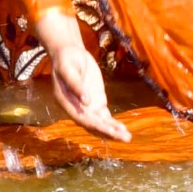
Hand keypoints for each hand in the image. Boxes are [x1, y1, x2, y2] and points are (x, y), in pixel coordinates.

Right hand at [34, 15, 128, 141]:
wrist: (69, 53)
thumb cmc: (65, 59)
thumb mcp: (67, 68)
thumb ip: (75, 84)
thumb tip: (86, 102)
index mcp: (65, 102)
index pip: (81, 118)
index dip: (95, 125)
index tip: (110, 130)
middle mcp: (76, 108)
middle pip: (92, 125)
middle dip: (108, 133)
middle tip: (124, 138)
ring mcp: (87, 107)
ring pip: (100, 124)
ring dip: (113, 132)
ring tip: (127, 137)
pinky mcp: (96, 103)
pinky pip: (105, 117)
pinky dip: (114, 124)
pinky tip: (124, 130)